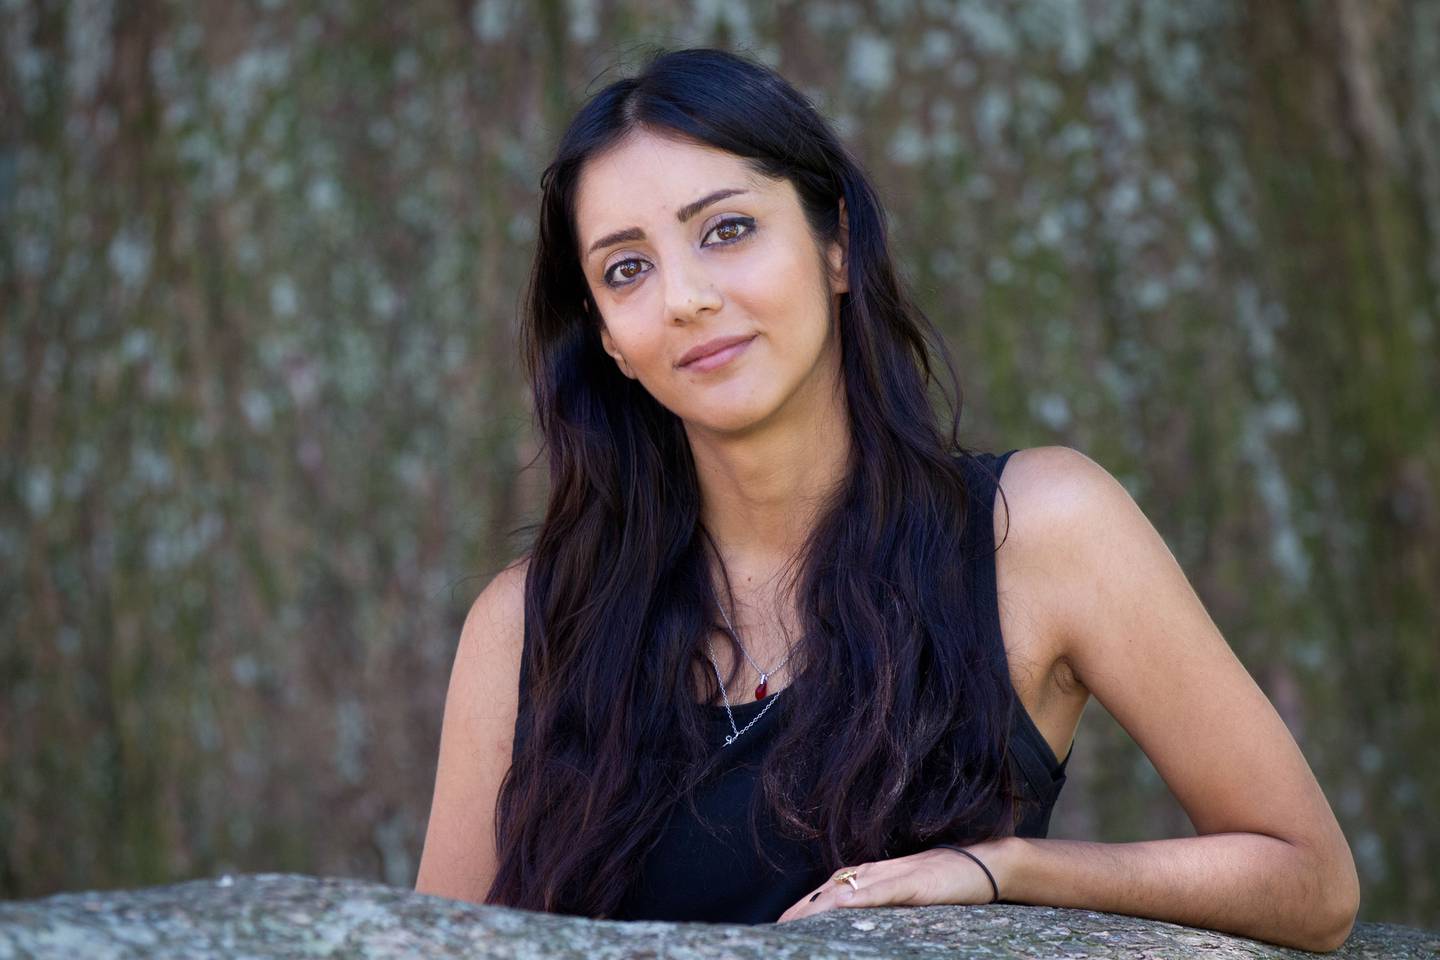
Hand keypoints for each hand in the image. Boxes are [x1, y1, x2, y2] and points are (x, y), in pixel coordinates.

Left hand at [775, 840, 1005, 923]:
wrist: (985, 863)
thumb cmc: (946, 880)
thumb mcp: (906, 895)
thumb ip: (880, 902)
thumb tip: (853, 914)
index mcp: (871, 876)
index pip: (825, 894)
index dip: (801, 910)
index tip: (776, 928)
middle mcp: (875, 872)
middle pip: (827, 893)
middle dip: (799, 913)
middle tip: (772, 931)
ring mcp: (894, 875)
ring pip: (846, 891)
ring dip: (818, 907)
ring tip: (790, 925)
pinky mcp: (915, 882)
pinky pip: (883, 890)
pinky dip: (861, 897)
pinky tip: (843, 905)